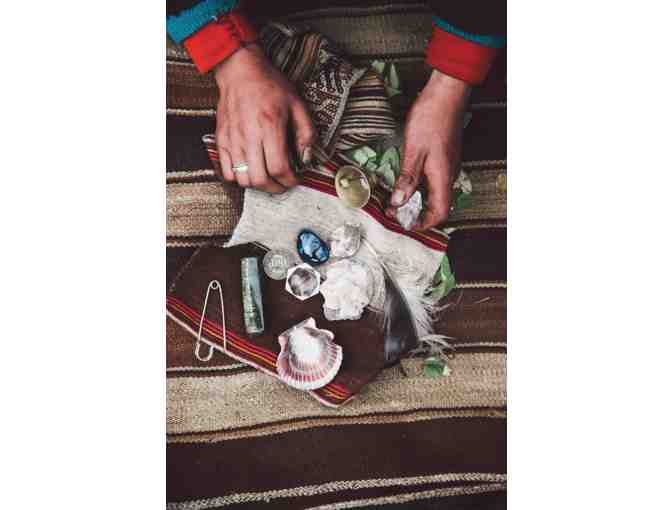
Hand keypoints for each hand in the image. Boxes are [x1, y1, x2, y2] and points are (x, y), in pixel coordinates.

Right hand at [214, 44, 316, 192]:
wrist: (240, 71)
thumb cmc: (269, 85)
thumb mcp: (297, 104)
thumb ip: (306, 132)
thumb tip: (306, 157)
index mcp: (269, 126)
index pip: (279, 168)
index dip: (289, 180)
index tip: (295, 179)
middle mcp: (249, 136)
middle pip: (260, 179)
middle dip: (275, 188)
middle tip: (283, 183)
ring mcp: (233, 140)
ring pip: (243, 179)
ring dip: (258, 185)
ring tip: (268, 178)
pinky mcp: (222, 140)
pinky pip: (227, 171)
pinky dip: (239, 178)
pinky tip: (250, 171)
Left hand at [386, 70, 470, 229]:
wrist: (446, 93)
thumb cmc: (431, 117)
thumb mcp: (414, 149)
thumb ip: (408, 178)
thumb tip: (399, 202)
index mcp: (442, 176)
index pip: (439, 212)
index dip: (423, 223)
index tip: (404, 223)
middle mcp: (448, 174)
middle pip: (436, 206)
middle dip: (415, 214)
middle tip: (393, 212)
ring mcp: (447, 165)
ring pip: (434, 193)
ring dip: (415, 200)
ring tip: (395, 200)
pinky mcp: (443, 157)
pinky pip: (433, 181)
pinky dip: (418, 187)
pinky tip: (405, 182)